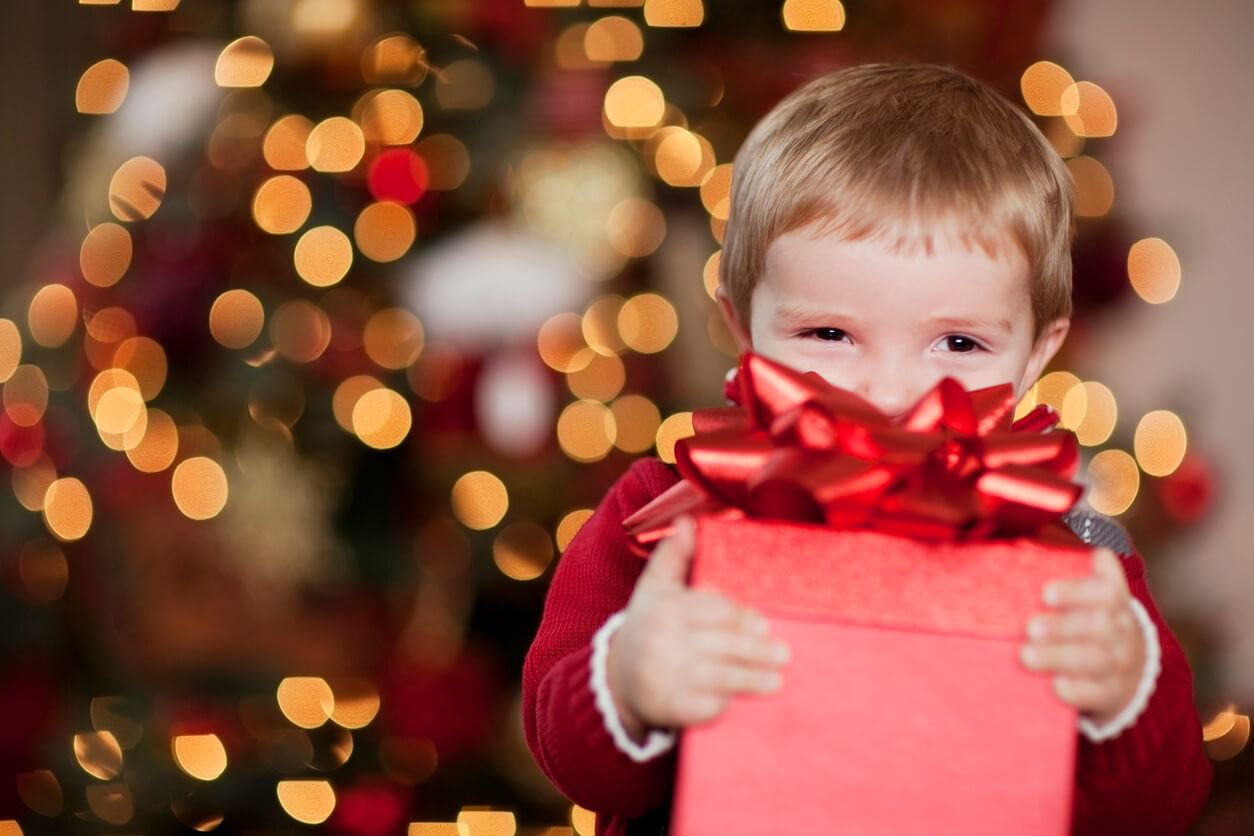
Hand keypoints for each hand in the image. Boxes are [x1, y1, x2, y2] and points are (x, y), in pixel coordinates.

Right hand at [606, 516, 789, 739]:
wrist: (617, 679)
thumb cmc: (647, 626)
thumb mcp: (654, 588)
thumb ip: (673, 555)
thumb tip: (688, 519)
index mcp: (664, 608)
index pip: (711, 610)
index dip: (740, 617)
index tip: (763, 624)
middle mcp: (662, 641)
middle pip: (720, 644)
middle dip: (755, 650)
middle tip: (783, 654)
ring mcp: (664, 676)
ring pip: (717, 676)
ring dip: (751, 679)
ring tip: (777, 681)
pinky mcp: (669, 707)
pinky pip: (704, 706)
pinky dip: (725, 704)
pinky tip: (743, 703)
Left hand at [1020, 548, 1145, 726]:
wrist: (1125, 669)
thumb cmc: (1086, 617)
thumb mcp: (1082, 589)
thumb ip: (1064, 560)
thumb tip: (1037, 531)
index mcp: (1114, 600)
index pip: (1108, 590)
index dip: (1078, 590)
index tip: (1045, 593)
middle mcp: (1122, 630)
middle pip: (1100, 626)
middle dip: (1062, 626)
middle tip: (1029, 627)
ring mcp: (1120, 663)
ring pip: (1097, 660)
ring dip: (1059, 657)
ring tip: (1026, 655)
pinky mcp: (1112, 693)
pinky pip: (1100, 693)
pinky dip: (1078, 691)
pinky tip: (1055, 686)